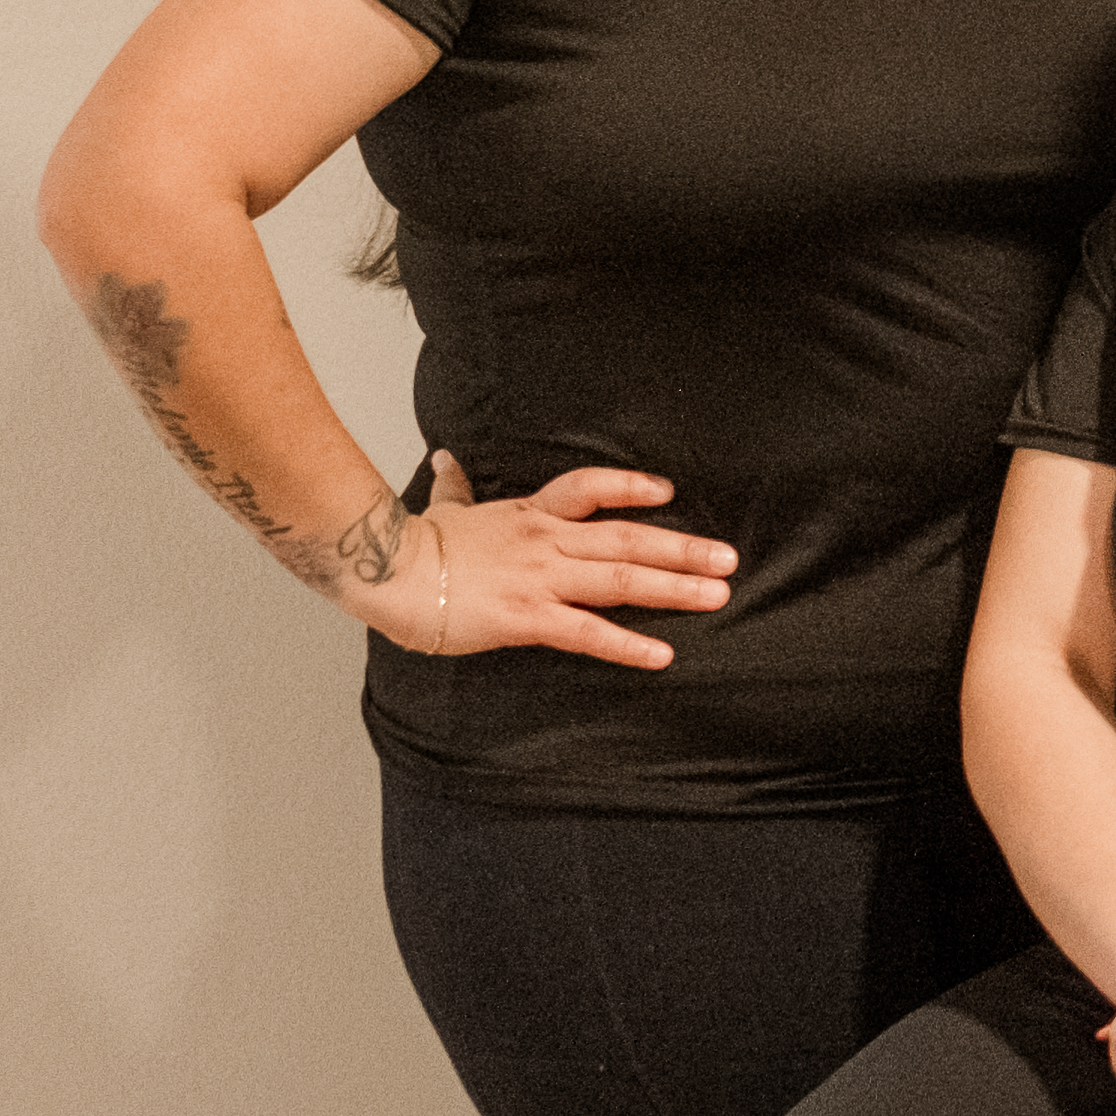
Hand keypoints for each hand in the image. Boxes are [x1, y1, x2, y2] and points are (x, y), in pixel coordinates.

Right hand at [374, 452, 732, 668]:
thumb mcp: (444, 509)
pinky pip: (588, 632)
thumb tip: (447, 461)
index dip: (631, 488)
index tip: (668, 491)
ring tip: (717, 594)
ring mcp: (541, 579)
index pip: (589, 489)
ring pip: (621, 580)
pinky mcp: (528, 617)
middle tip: (728, 558)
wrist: (387, 572)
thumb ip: (456, 487)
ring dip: (674, 588)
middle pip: (628, 538)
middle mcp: (546, 542)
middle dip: (683, 548)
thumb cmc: (416, 546)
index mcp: (530, 514)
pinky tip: (661, 655)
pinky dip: (628, 644)